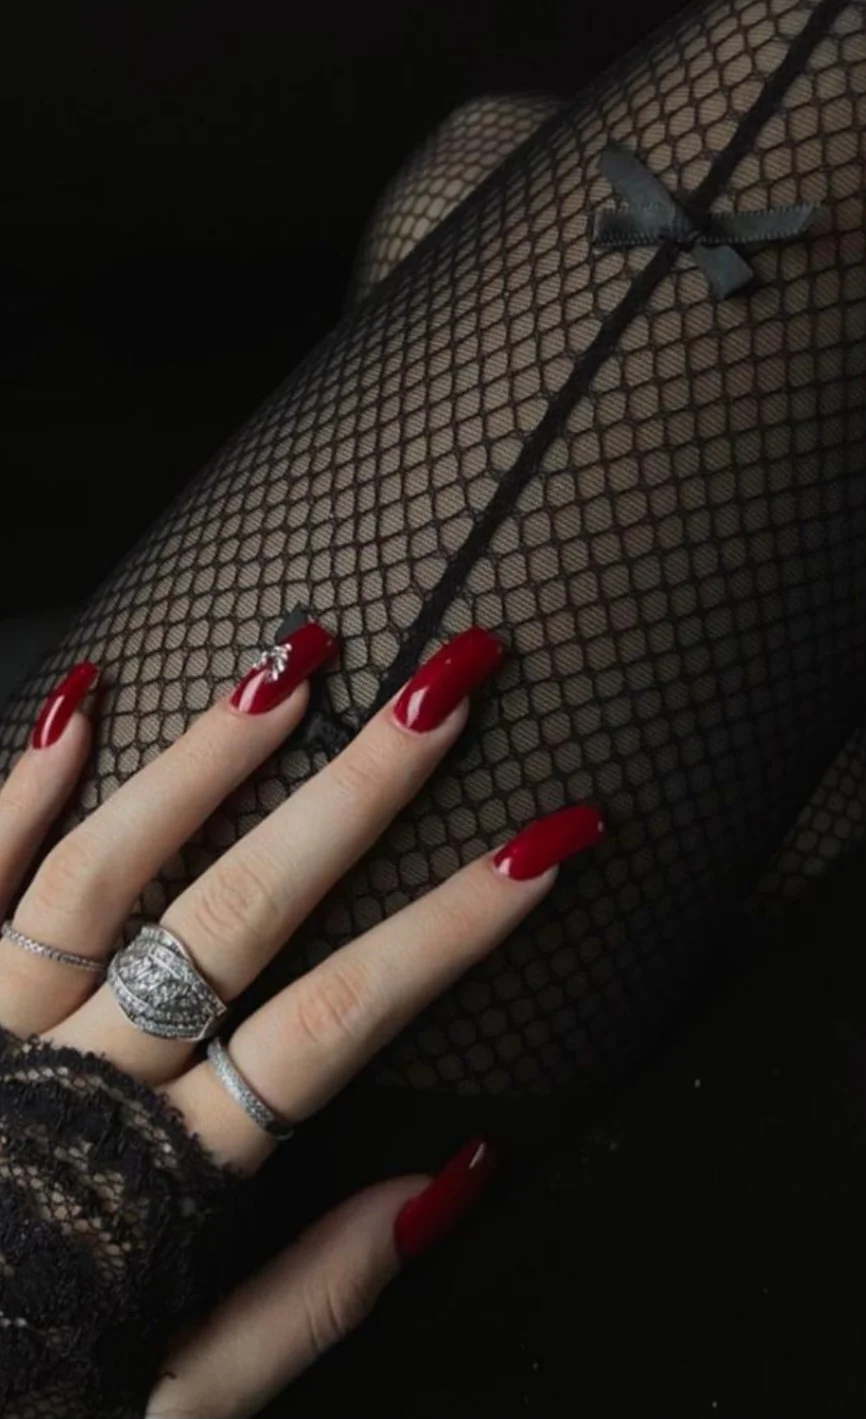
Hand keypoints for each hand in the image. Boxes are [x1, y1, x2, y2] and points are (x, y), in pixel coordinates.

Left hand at [0, 625, 602, 1417]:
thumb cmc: (23, 1394)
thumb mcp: (174, 1401)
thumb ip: (308, 1302)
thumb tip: (454, 1179)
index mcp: (153, 1174)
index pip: (334, 1022)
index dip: (450, 929)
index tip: (546, 844)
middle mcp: (73, 1078)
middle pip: (238, 911)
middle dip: (355, 793)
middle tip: (444, 687)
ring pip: (107, 871)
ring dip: (206, 762)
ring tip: (294, 663)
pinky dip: (23, 789)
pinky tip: (83, 701)